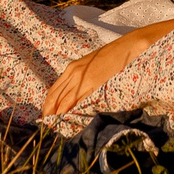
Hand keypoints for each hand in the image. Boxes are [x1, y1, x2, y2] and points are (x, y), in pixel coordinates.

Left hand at [41, 31, 158, 117]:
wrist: (127, 47)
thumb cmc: (112, 56)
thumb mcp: (91, 66)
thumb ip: (81, 78)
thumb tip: (75, 96)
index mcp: (72, 68)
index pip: (54, 90)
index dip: (48, 105)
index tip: (46, 116)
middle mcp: (73, 72)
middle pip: (54, 96)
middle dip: (48, 112)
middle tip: (46, 126)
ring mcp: (82, 77)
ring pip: (62, 100)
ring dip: (56, 114)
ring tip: (52, 126)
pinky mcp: (92, 82)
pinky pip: (76, 99)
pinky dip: (68, 110)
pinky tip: (65, 119)